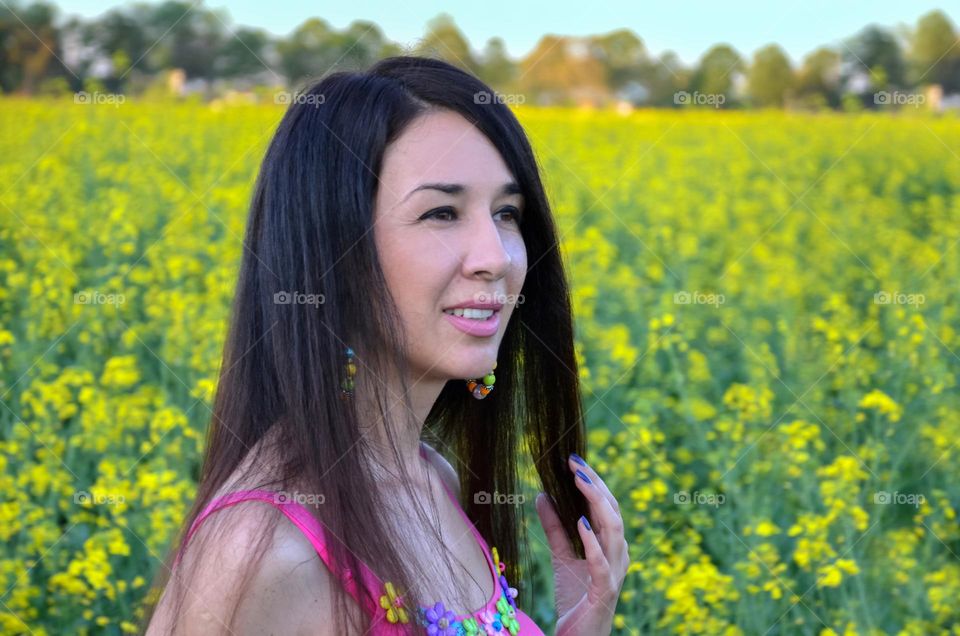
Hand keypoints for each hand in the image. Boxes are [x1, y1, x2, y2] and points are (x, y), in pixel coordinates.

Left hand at [535, 455, 629, 635]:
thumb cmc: (575, 599)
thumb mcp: (561, 557)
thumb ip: (554, 527)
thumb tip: (542, 495)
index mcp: (611, 544)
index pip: (606, 505)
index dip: (592, 481)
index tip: (573, 460)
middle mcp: (618, 554)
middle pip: (612, 511)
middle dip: (594, 485)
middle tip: (574, 463)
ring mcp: (615, 571)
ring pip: (614, 529)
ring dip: (596, 503)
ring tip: (579, 482)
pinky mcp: (604, 589)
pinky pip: (601, 562)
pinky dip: (592, 541)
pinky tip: (581, 524)